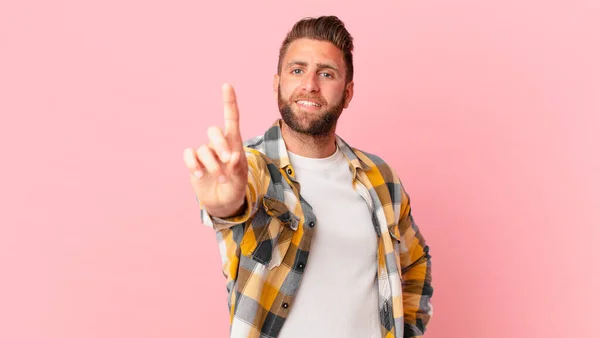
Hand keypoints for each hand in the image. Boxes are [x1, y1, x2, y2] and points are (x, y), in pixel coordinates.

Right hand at [183, 83, 248, 217]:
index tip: (226, 85)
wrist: (223, 202)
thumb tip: (234, 156)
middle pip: (214, 131)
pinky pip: (189, 154)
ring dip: (212, 164)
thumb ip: (239, 168)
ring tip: (221, 179)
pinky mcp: (194, 162)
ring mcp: (205, 153)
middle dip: (220, 144)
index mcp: (234, 144)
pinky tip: (199, 174)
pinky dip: (193, 164)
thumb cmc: (235, 187)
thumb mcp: (241, 180)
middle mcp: (219, 145)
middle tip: (229, 161)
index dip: (229, 102)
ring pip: (204, 149)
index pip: (231, 119)